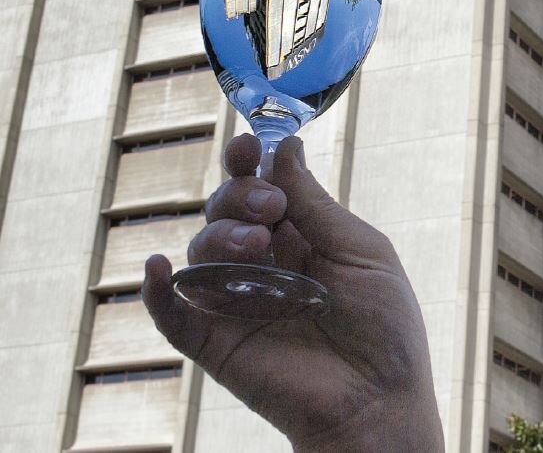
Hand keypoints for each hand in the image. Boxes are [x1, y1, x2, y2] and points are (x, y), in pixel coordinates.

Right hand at [143, 135, 443, 451]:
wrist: (378, 398)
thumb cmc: (383, 325)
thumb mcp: (361, 252)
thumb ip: (316, 206)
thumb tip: (284, 148)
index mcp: (300, 235)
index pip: (261, 186)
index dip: (248, 162)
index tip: (248, 145)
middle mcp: (263, 261)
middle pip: (225, 209)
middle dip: (239, 194)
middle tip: (270, 208)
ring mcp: (237, 299)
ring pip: (200, 250)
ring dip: (220, 235)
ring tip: (257, 247)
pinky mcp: (216, 342)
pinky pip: (172, 314)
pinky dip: (157, 291)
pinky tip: (157, 268)